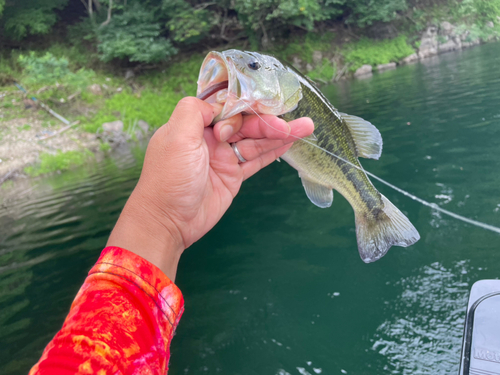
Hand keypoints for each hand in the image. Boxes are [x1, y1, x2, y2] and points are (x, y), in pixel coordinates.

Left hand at [107, 97, 313, 279]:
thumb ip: (195, 110)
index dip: (249, 107)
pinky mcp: (232, 177)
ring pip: (255, 142)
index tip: (267, 107)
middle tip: (295, 123)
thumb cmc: (169, 177)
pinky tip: (289, 143)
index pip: (228, 107)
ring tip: (306, 128)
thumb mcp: (176, 136)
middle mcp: (210, 139)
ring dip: (279, 135)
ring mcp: (223, 158)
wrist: (168, 221)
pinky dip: (273, 152)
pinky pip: (256, 160)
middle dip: (270, 122)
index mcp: (196, 125)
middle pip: (246, 124)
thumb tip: (217, 103)